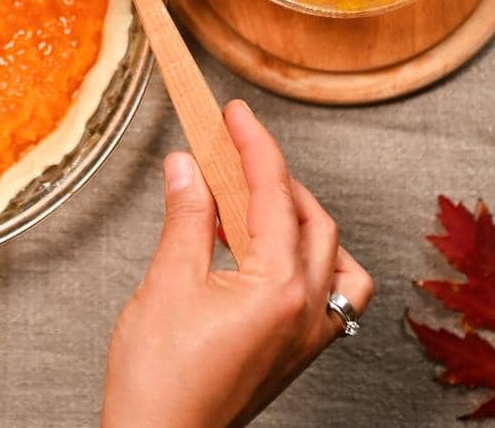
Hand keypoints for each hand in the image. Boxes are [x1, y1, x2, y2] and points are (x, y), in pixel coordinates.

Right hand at [101, 100, 372, 427]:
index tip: (236, 114)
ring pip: (335, 257)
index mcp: (278, 287)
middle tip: (236, 147)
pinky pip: (333, 294)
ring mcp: (308, 334)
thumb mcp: (166, 282)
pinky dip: (314, 261)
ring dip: (304, 219)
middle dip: (275, 176)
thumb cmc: (159, 380)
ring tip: (261, 201)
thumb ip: (187, 217)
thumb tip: (187, 166)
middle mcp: (307, 310)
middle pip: (311, 219)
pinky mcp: (298, 352)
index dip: (254, 145)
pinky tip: (276, 255)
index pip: (272, 194)